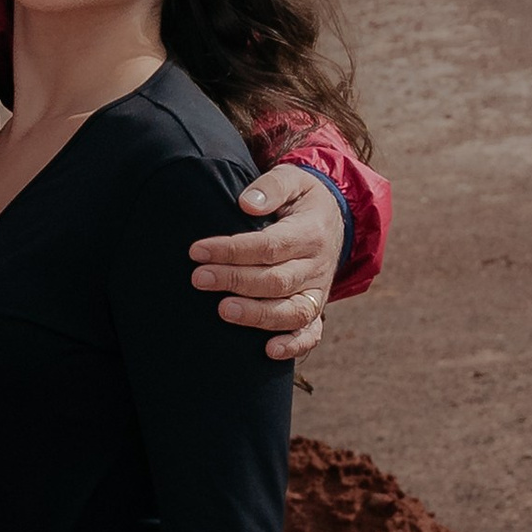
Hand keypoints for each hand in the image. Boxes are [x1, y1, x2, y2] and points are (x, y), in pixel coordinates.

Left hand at [187, 163, 344, 362]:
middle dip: (235, 281)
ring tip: (223, 310)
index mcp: (310, 233)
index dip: (232, 250)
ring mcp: (318, 291)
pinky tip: (269, 351)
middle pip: (276, 280)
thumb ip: (271, 187)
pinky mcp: (316, 309)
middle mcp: (317, 266)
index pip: (269, 246)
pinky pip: (311, 333)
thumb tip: (246, 204)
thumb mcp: (293, 179)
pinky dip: (294, 346)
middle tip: (198, 279)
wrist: (335, 219)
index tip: (197, 251)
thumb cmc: (301, 199)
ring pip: (292, 311)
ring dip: (257, 315)